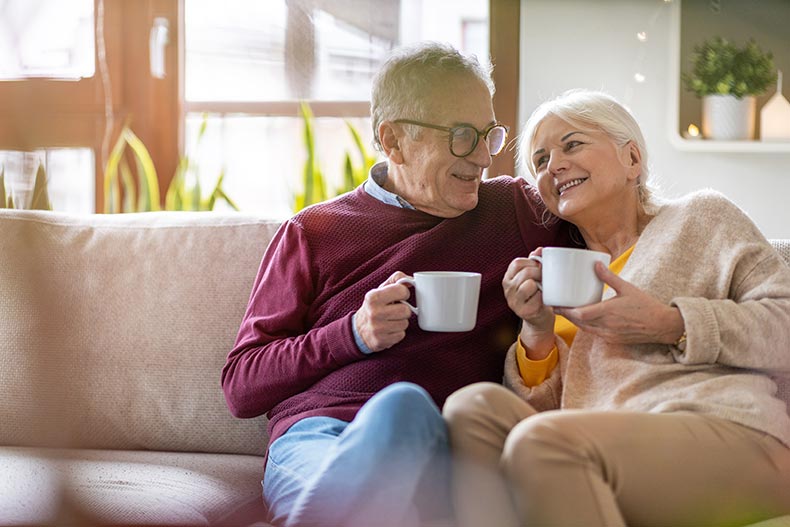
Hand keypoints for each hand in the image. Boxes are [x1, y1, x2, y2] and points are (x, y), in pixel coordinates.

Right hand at [354, 271, 413, 351]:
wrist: (358, 330)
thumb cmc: (374, 307)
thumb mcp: (380, 290)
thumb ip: (396, 280)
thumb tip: (411, 279)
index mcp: (373, 297)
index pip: (402, 291)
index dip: (404, 293)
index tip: (399, 296)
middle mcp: (374, 312)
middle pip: (405, 310)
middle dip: (403, 310)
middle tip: (395, 310)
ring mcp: (377, 328)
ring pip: (405, 323)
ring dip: (401, 322)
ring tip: (391, 320)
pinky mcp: (381, 341)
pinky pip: (401, 335)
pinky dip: (397, 333)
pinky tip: (389, 330)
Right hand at [503, 250, 554, 354]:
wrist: (539, 319)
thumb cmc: (536, 296)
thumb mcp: (532, 277)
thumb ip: (534, 263)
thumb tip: (539, 249)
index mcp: (508, 278)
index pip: (517, 263)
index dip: (531, 262)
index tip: (538, 267)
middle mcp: (508, 290)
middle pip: (525, 272)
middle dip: (539, 273)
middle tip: (545, 278)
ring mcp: (514, 301)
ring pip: (529, 284)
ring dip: (540, 285)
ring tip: (543, 289)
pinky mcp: (524, 311)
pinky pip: (536, 298)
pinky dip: (543, 297)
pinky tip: (543, 299)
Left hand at [554, 262, 684, 344]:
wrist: (661, 326)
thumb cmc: (645, 305)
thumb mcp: (627, 288)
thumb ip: (609, 277)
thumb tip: (595, 264)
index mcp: (608, 312)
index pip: (580, 314)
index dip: (566, 311)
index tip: (556, 304)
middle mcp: (606, 326)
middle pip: (579, 323)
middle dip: (566, 315)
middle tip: (556, 306)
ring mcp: (609, 335)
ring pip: (585, 329)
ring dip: (575, 321)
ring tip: (566, 311)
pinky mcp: (612, 340)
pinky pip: (594, 333)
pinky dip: (586, 326)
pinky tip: (583, 319)